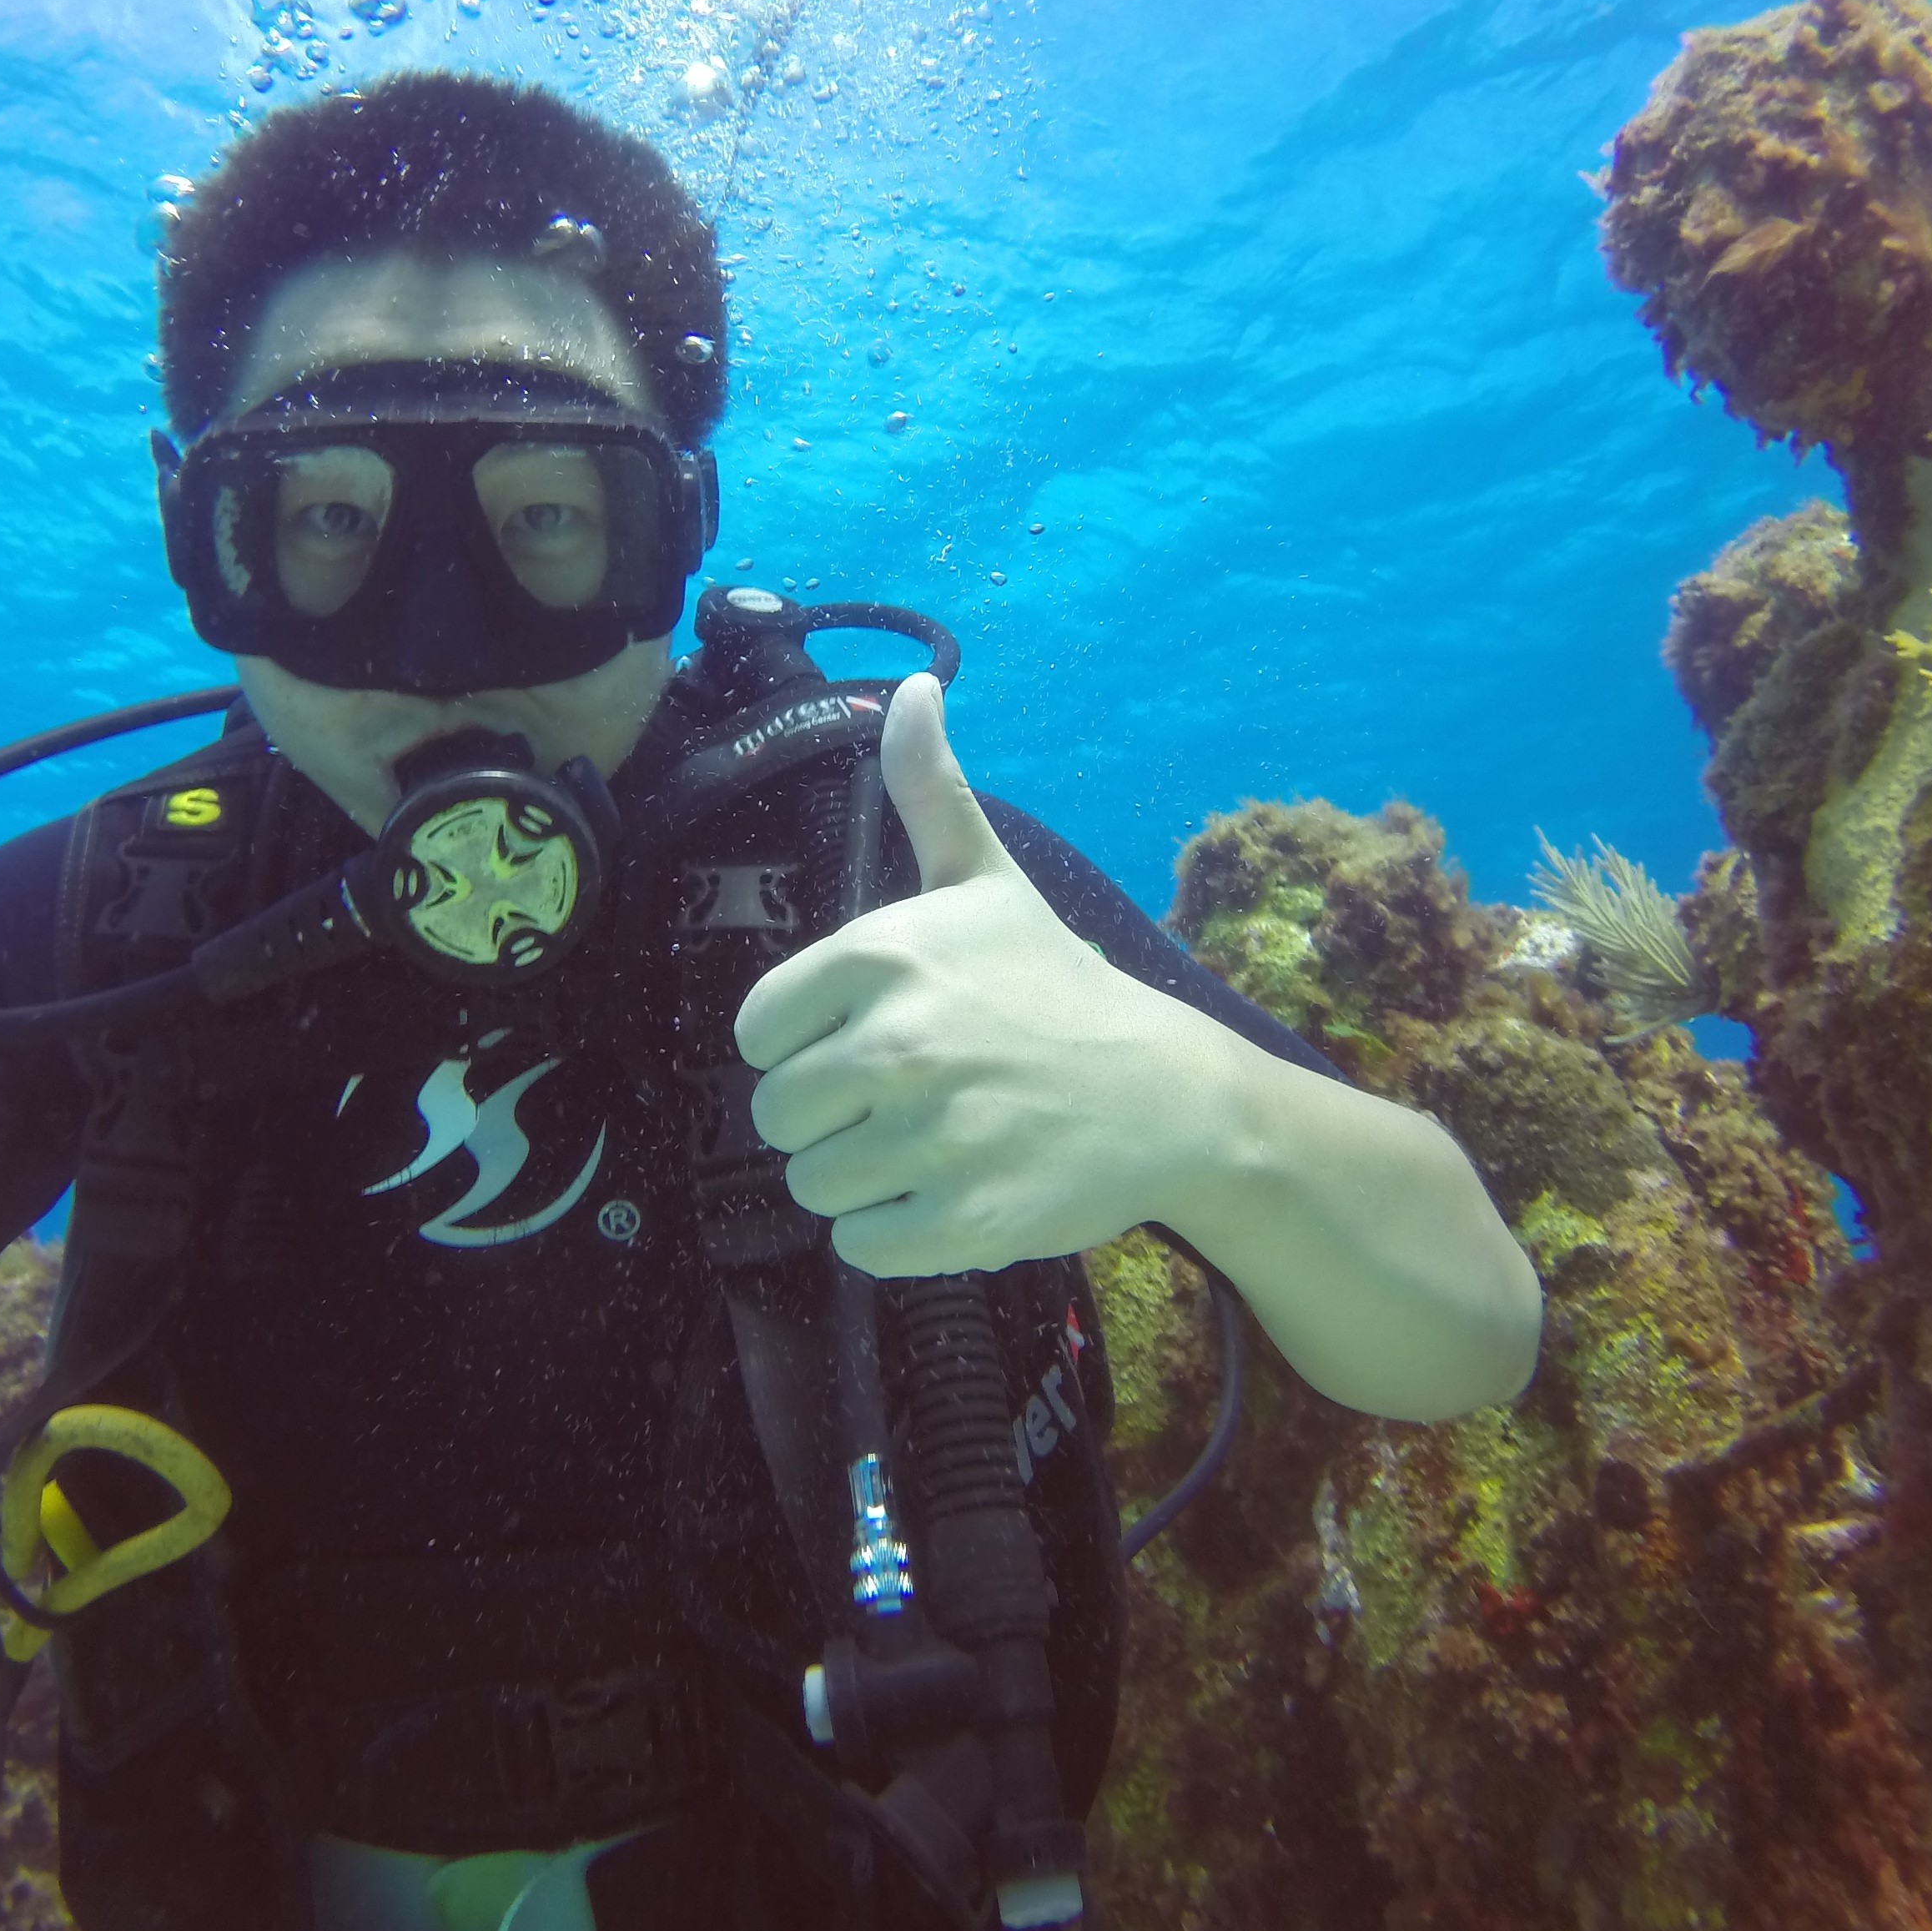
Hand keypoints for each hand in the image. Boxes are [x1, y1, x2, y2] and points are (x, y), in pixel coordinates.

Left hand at [737, 674, 1231, 1277]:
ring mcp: (930, 1138)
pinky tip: (951, 1191)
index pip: (758, 1034)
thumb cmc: (1060, 987)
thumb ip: (929, 788)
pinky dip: (895, 1233)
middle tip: (908, 1100)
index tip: (870, 1038)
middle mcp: (897, 1045)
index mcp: (882, 957)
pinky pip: (859, 1246)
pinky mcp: (960, 1221)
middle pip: (777, 1117)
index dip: (806, 1043)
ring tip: (934, 1143)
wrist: (1173, 1095)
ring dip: (862, 1178)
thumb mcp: (986, 879)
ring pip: (812, 1187)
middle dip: (831, 1119)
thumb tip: (913, 684)